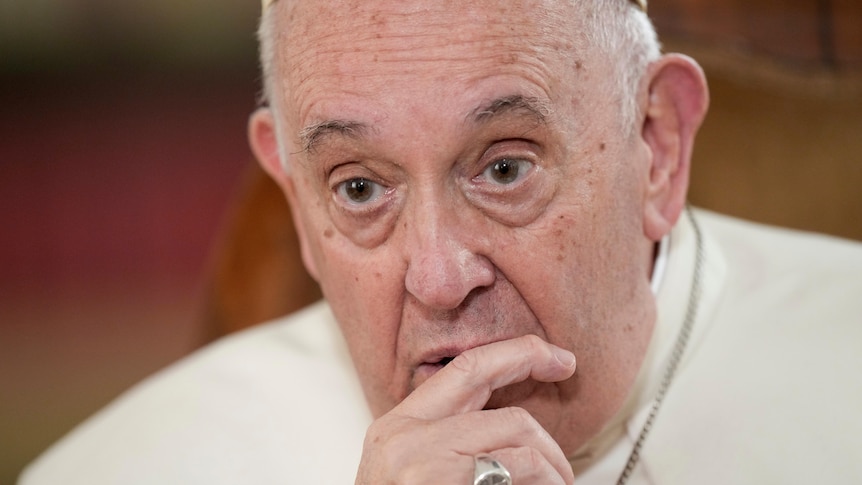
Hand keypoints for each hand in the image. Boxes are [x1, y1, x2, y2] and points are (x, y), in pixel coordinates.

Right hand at [355, 335, 576, 484]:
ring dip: (553, 461)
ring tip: (558, 484)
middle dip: (533, 366)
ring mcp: (424, 460)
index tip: (551, 355)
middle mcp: (405, 436)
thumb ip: (450, 441)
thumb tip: (516, 428)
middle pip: (486, 380)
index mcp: (396, 428)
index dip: (512, 352)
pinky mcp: (446, 481)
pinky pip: (521, 466)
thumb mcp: (412, 472)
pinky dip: (547, 479)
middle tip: (567, 374)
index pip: (462, 369)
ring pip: (518, 429)